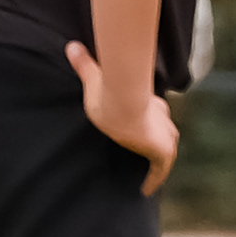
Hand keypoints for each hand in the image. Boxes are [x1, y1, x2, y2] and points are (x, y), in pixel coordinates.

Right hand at [63, 40, 174, 194]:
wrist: (122, 102)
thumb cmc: (109, 92)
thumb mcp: (94, 79)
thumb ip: (85, 64)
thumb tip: (71, 46)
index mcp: (151, 102)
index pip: (155, 112)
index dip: (151, 118)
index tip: (145, 126)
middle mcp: (162, 119)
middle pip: (165, 130)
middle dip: (158, 137)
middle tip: (147, 150)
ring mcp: (164, 135)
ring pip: (165, 149)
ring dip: (157, 160)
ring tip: (147, 173)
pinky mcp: (162, 151)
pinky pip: (159, 170)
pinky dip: (154, 179)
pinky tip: (146, 190)